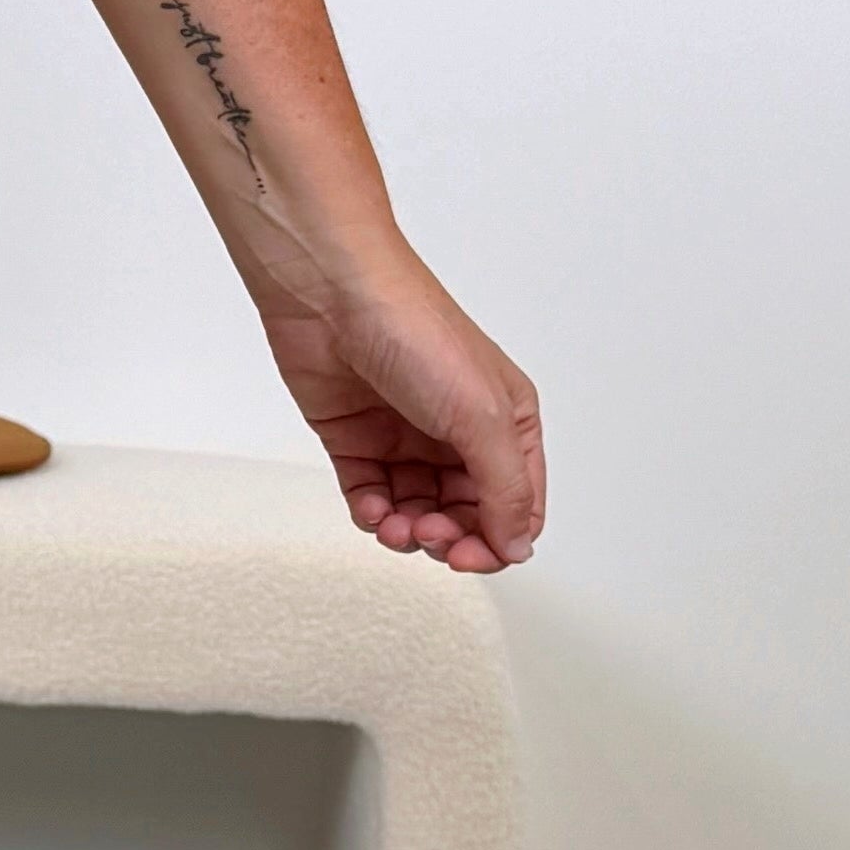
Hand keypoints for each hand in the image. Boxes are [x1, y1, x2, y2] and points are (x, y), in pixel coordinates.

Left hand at [264, 254, 543, 574]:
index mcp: (508, 423)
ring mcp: (408, 439)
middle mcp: (461, 433)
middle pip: (468, 517)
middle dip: (451, 538)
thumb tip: (517, 546)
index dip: (498, 541)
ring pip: (419, 514)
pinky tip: (372, 506)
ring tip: (395, 524)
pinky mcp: (359, 442)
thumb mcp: (482, 415)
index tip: (471, 555)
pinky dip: (373, 514)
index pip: (518, 506)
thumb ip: (506, 488)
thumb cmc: (415, 330)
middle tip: (432, 536)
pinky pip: (372, 499)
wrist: (331, 294)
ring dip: (409, 532)